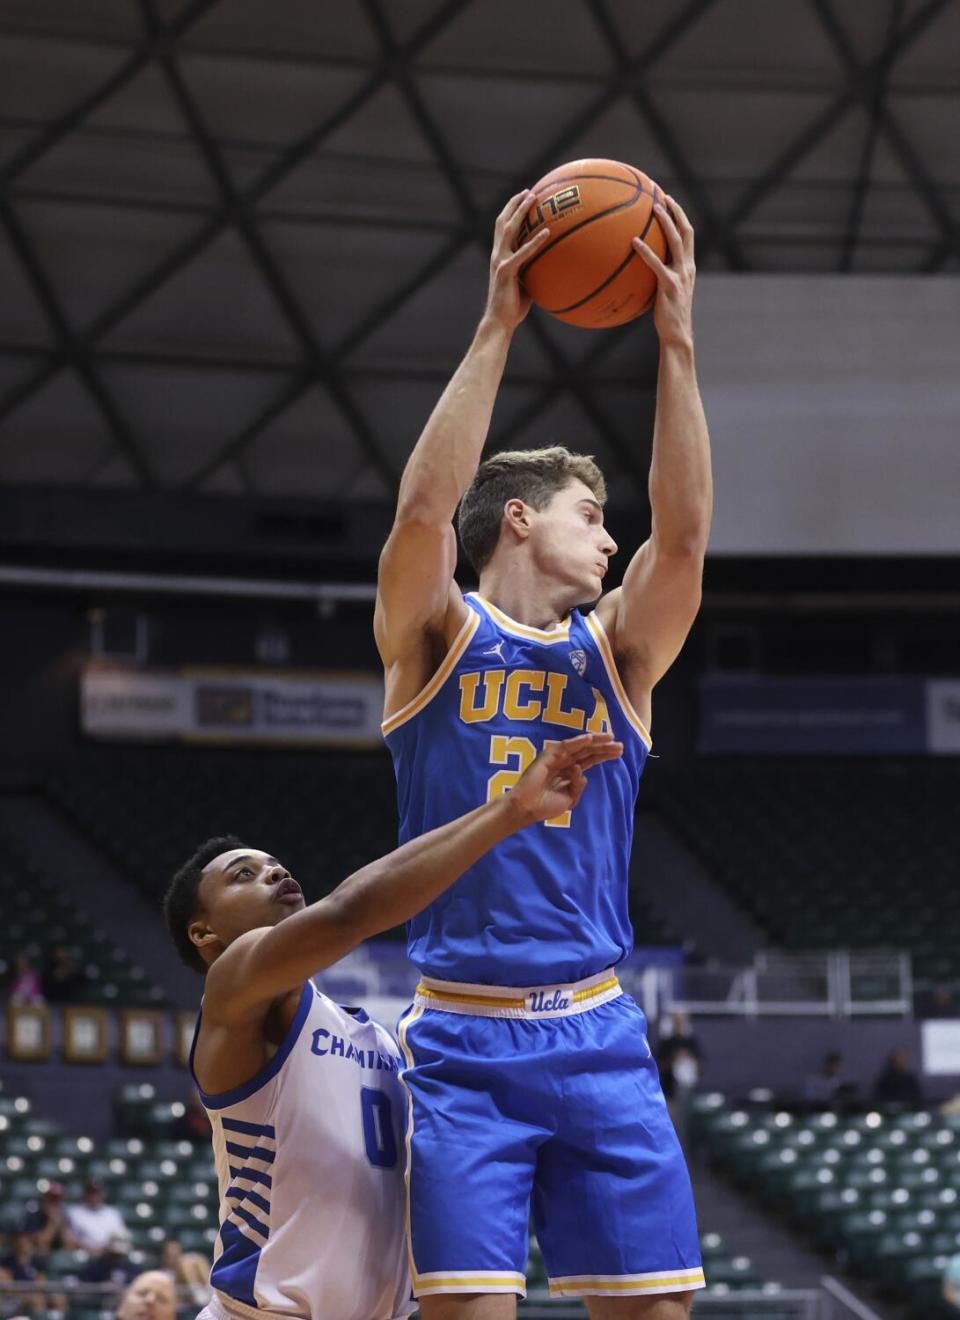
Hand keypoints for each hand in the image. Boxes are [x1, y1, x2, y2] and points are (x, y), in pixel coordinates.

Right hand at [482, 190, 550, 332]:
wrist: (500, 322)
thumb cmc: (514, 308)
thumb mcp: (526, 285)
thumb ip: (535, 271)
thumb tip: (553, 266)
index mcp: (500, 257)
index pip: (503, 229)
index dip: (511, 212)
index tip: (524, 198)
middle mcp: (497, 255)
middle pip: (502, 222)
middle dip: (514, 204)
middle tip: (529, 191)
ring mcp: (500, 262)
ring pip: (508, 230)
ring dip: (520, 212)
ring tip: (533, 199)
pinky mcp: (506, 271)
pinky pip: (523, 252)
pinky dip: (535, 241)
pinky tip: (547, 232)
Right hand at [507, 732, 622, 825]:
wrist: (528, 808)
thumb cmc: (546, 806)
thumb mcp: (570, 799)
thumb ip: (578, 785)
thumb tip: (581, 772)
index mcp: (569, 772)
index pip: (590, 760)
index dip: (604, 755)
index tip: (619, 752)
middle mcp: (564, 762)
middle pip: (588, 752)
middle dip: (604, 747)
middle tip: (620, 745)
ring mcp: (556, 758)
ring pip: (579, 747)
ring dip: (595, 741)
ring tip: (611, 738)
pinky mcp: (548, 756)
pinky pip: (565, 746)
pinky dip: (578, 742)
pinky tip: (590, 738)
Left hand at [632, 194, 695, 347]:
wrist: (677, 335)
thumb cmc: (668, 317)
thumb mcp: (666, 293)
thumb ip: (659, 277)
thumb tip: (638, 269)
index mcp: (688, 267)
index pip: (688, 235)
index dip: (680, 216)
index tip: (669, 200)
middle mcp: (688, 267)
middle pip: (686, 231)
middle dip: (676, 211)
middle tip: (663, 195)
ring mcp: (680, 275)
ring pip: (676, 241)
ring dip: (666, 222)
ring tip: (653, 207)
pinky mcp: (669, 286)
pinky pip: (656, 264)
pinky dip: (646, 251)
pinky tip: (633, 242)